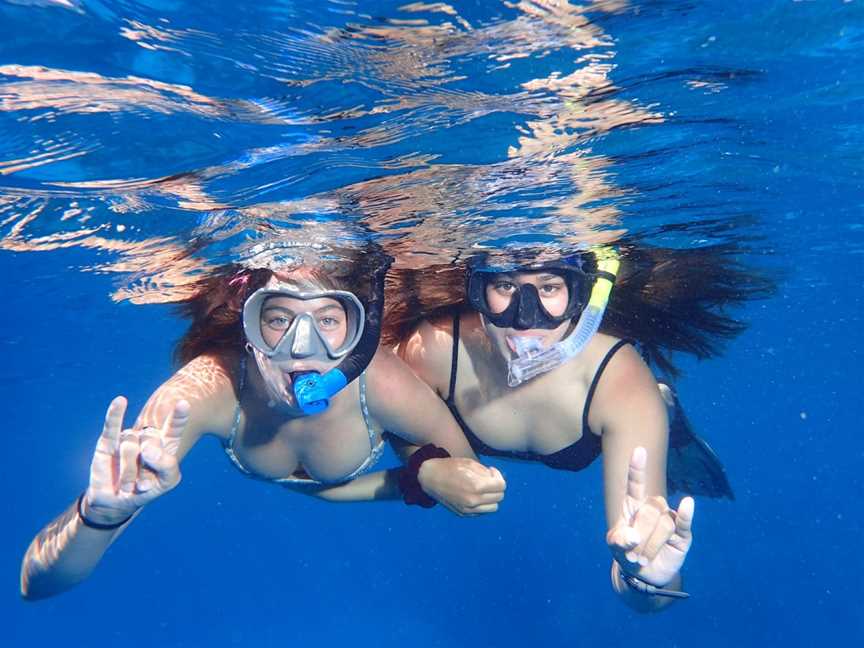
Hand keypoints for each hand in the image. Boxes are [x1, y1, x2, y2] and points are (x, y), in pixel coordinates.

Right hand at [81, 396, 188, 524]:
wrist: (116, 501)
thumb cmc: (146, 489)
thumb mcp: (166, 482)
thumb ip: (167, 465)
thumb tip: (148, 449)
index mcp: (166, 444)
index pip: (174, 428)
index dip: (178, 417)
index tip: (183, 404)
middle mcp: (148, 437)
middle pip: (150, 439)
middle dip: (145, 466)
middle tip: (142, 484)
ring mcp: (129, 437)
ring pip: (130, 444)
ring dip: (129, 471)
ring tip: (128, 484)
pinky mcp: (108, 441)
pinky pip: (111, 425)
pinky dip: (115, 413)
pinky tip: (120, 401)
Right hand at [418, 457, 505, 515]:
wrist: (430, 478)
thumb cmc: (450, 467)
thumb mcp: (470, 463)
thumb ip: (485, 472)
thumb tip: (495, 479)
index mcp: (476, 486)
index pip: (502, 486)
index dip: (499, 476)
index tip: (491, 471)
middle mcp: (474, 500)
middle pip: (499, 497)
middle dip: (497, 486)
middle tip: (488, 478)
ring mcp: (468, 509)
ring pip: (493, 507)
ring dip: (492, 497)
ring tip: (483, 488)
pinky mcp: (463, 513)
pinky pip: (482, 511)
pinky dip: (482, 504)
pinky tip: (474, 494)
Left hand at [606, 447, 694, 586]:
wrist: (644, 573)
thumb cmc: (627, 551)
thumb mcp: (615, 546)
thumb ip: (619, 540)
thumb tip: (633, 536)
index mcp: (633, 505)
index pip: (635, 484)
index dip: (637, 468)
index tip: (639, 450)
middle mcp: (653, 507)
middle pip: (648, 511)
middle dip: (639, 537)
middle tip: (633, 553)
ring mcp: (669, 518)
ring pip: (662, 525)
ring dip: (650, 546)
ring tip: (644, 557)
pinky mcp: (682, 534)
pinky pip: (684, 522)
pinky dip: (686, 514)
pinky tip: (688, 504)